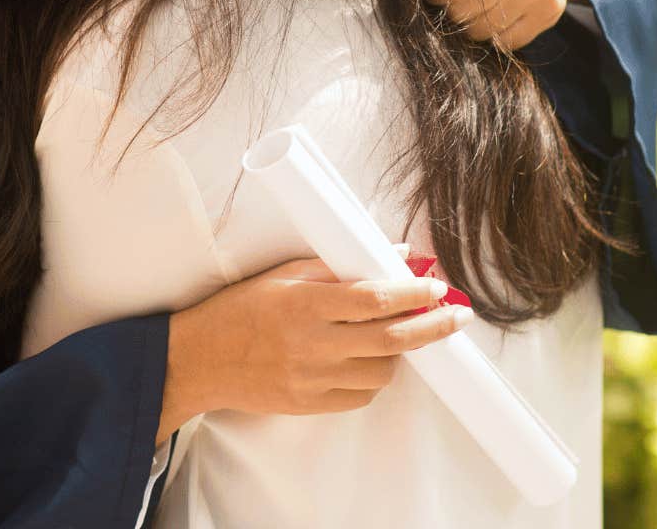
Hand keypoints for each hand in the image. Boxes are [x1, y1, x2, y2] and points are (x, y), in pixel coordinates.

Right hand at [158, 253, 472, 434]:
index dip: (412, 294)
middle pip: (391, 340)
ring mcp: (312, 380)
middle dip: (433, 327)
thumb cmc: (239, 309)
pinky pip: (361, 397)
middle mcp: (312, 345)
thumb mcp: (282, 274)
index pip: (374, 300)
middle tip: (458, 316)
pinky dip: (374, 378)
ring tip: (396, 335)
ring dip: (399, 353)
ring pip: (382, 372)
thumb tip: (392, 253)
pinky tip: (368, 360)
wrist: (198, 360)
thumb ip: (337, 265)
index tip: (436, 287)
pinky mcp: (309, 405)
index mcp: (305, 305)